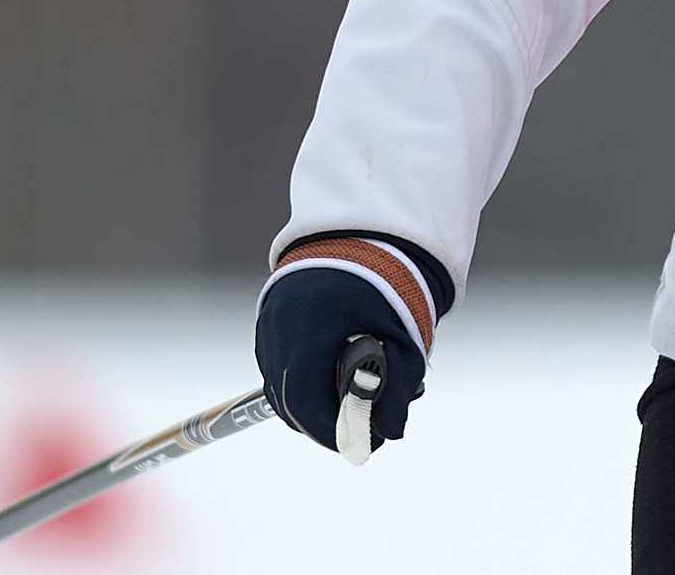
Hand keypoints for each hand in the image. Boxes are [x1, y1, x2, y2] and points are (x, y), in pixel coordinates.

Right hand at [255, 263, 428, 453]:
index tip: (360, 442)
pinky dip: (302, 375)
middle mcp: (280, 324)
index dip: (331, 431)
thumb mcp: (405, 341)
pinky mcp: (269, 314)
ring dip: (311, 399)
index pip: (306, 402)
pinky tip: (333, 373)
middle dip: (322, 420)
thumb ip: (396, 391)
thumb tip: (386, 434)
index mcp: (312, 327)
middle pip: (288, 397)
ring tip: (352, 397)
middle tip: (358, 426)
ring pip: (281, 381)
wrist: (368, 232)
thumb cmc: (391, 285)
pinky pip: (279, 360)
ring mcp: (269, 318)